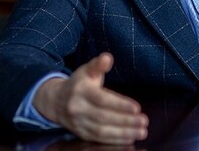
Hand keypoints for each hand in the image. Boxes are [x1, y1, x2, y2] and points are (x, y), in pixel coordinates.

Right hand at [34, 53, 148, 143]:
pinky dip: (115, 141)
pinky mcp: (81, 133)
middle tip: (144, 121)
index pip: (102, 100)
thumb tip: (107, 58)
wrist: (55, 101)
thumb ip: (98, 65)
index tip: (137, 108)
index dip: (120, 105)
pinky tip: (129, 139)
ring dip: (123, 133)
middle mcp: (78, 109)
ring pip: (102, 131)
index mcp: (81, 91)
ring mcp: (78, 123)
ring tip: (141, 132)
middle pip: (103, 117)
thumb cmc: (78, 84)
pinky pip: (98, 139)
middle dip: (125, 121)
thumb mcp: (87, 70)